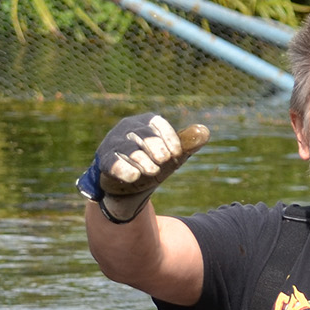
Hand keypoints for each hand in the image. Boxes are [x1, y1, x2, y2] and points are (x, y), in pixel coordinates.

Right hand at [79, 114, 208, 222]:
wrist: (128, 186)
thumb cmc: (152, 163)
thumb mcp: (172, 155)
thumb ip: (188, 144)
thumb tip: (205, 132)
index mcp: (145, 123)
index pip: (156, 123)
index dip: (168, 137)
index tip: (178, 153)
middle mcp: (127, 129)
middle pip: (142, 135)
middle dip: (156, 148)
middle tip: (165, 161)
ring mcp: (114, 144)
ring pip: (128, 149)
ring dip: (142, 161)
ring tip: (153, 171)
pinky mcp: (104, 160)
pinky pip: (112, 162)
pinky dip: (124, 169)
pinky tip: (134, 177)